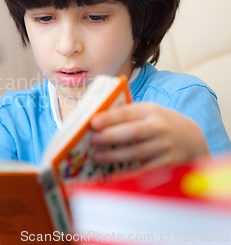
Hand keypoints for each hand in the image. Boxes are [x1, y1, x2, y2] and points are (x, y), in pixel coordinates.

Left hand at [89, 102, 210, 169]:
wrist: (192, 139)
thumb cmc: (159, 124)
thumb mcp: (148, 113)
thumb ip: (127, 115)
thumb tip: (95, 123)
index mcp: (150, 111)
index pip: (127, 113)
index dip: (109, 118)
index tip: (93, 123)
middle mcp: (159, 127)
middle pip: (132, 132)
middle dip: (110, 136)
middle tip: (93, 140)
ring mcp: (165, 146)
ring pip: (136, 152)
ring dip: (114, 156)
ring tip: (97, 156)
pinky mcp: (168, 163)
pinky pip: (144, 170)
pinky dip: (127, 174)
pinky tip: (112, 175)